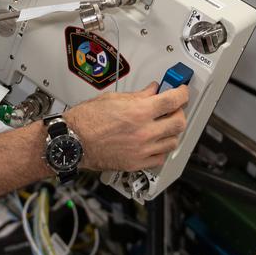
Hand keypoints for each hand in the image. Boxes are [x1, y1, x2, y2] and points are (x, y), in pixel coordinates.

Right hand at [62, 83, 189, 171]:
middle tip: (174, 108)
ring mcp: (141, 149)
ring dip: (172, 132)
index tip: (182, 91)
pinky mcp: (136, 163)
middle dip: (179, 112)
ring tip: (164, 126)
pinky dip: (161, 150)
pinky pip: (160, 158)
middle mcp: (144, 131)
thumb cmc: (86, 120)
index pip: (173, 100)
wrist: (73, 141)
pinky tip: (155, 143)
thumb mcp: (114, 99)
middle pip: (179, 122)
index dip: (182, 93)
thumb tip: (152, 91)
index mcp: (139, 112)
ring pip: (173, 142)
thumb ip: (138, 95)